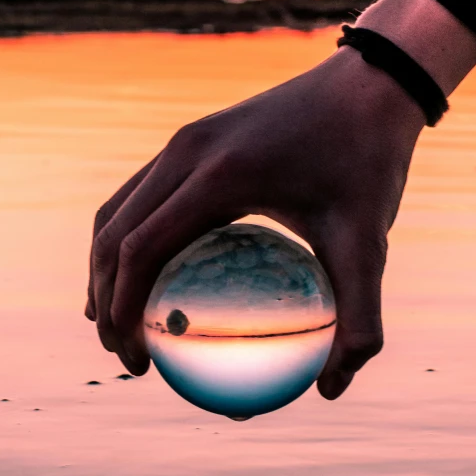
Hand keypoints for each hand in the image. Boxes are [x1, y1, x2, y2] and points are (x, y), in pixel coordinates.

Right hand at [86, 44, 424, 399]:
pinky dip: (131, 234)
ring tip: (119, 315)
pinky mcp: (195, 135)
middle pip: (114, 231)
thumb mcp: (371, 242)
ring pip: (119, 207)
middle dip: (104, 297)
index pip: (140, 250)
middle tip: (126, 352)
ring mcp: (186, 138)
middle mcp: (186, 150)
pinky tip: (155, 266)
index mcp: (217, 174)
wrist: (367, 85)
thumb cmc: (368, 160)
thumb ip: (360, 318)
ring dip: (107, 263)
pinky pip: (144, 190)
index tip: (138, 362)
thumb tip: (331, 391)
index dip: (123, 312)